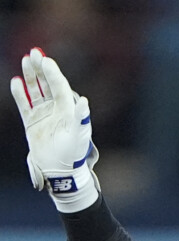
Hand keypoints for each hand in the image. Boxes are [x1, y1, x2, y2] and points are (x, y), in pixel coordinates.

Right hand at [10, 47, 99, 211]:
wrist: (60, 171)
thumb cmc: (73, 155)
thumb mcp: (78, 136)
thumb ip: (81, 118)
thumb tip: (84, 101)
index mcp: (68, 110)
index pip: (60, 86)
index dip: (53, 73)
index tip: (45, 60)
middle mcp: (56, 110)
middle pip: (47, 84)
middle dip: (41, 69)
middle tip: (34, 53)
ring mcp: (43, 115)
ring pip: (36, 91)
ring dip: (31, 76)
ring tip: (25, 61)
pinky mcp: (32, 122)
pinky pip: (24, 104)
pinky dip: (20, 93)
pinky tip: (16, 82)